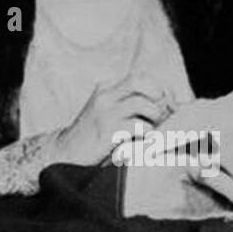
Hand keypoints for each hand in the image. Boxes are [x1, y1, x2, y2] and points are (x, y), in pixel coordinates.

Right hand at [51, 76, 174, 166]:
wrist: (64, 153)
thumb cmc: (93, 137)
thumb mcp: (108, 115)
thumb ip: (129, 107)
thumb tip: (165, 107)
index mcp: (106, 89)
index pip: (139, 78)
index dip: (158, 89)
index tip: (168, 103)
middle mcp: (105, 96)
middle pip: (140, 81)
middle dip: (158, 96)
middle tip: (163, 113)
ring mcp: (106, 113)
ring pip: (142, 103)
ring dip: (154, 117)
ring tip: (153, 130)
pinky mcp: (108, 131)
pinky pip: (137, 126)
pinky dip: (147, 133)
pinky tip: (145, 141)